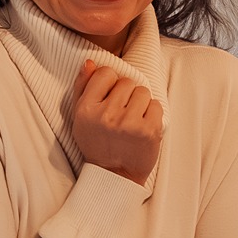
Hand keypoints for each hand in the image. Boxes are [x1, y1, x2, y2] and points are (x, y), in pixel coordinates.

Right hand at [71, 60, 162, 184]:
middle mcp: (107, 115)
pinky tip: (143, 126)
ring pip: (143, 91)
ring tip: (132, 120)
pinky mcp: (149, 130)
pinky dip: (152, 114)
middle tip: (122, 113)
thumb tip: (91, 62)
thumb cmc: (97, 143)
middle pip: (127, 82)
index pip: (106, 73)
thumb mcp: (81, 116)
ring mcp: (129, 123)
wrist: (115, 175)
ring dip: (141, 103)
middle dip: (127, 95)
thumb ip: (83, 87)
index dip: (110, 84)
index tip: (110, 99)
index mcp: (87, 109)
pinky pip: (156, 105)